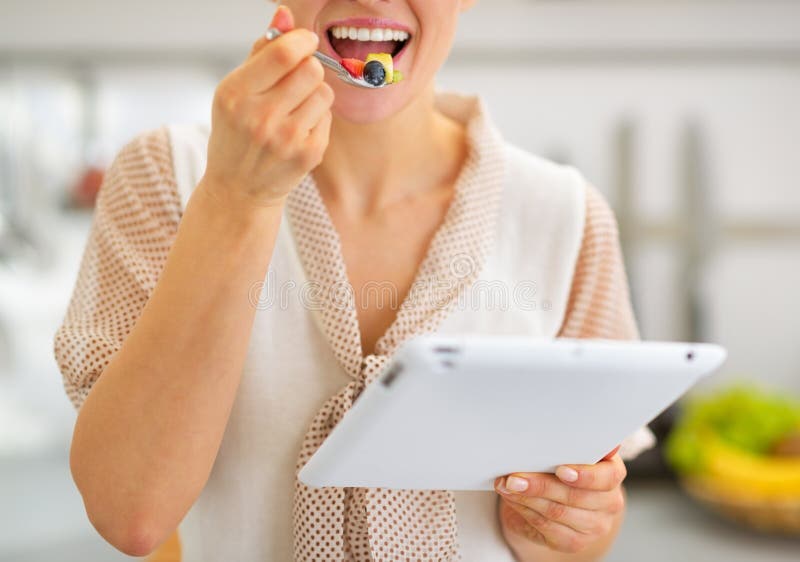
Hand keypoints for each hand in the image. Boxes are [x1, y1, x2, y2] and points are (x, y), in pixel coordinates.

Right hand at [200, 6, 333, 209]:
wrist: (239, 190)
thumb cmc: (236, 134)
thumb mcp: (234, 92)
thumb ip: (261, 52)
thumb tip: (285, 14)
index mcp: (234, 94)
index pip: (283, 54)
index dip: (302, 41)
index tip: (304, 42)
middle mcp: (259, 117)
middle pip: (311, 69)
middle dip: (308, 68)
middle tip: (296, 81)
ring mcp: (286, 139)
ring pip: (324, 92)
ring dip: (314, 94)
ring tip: (295, 109)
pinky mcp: (308, 154)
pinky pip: (327, 117)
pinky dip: (317, 118)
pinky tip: (298, 130)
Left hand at [495, 447, 626, 554]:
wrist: (559, 497)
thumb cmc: (564, 465)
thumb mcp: (570, 450)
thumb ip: (572, 442)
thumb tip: (570, 423)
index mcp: (612, 473)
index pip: (606, 477)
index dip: (584, 475)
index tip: (561, 470)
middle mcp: (610, 502)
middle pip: (574, 496)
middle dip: (540, 485)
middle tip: (514, 476)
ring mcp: (594, 525)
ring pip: (557, 512)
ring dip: (526, 497)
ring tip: (506, 485)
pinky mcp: (574, 542)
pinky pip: (546, 527)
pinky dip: (525, 510)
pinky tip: (512, 498)